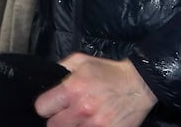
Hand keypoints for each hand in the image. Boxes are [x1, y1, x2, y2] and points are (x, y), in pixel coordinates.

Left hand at [34, 54, 156, 126]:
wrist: (138, 84)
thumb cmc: (108, 71)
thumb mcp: (81, 61)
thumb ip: (61, 69)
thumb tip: (47, 80)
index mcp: (72, 89)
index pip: (42, 107)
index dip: (46, 105)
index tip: (52, 104)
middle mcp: (82, 109)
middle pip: (53, 126)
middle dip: (57, 119)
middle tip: (66, 113)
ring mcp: (96, 125)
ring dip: (73, 125)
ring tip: (81, 117)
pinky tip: (92, 122)